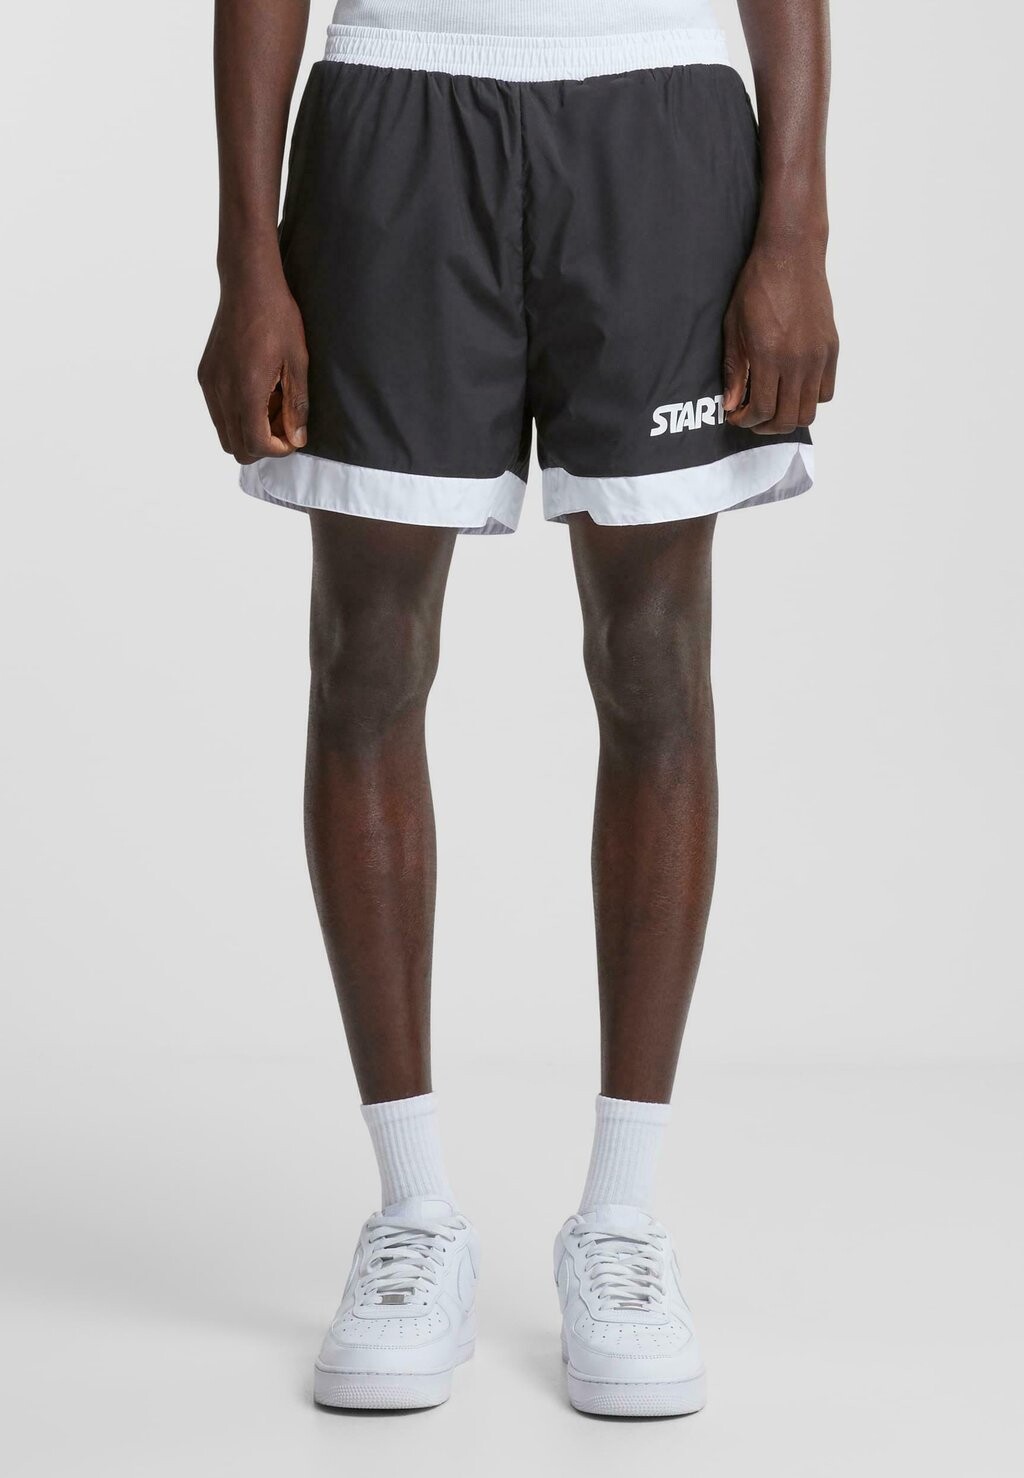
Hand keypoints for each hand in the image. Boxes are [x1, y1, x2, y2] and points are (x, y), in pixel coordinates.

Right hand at [198, 266, 308, 462]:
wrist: (248, 284)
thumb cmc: (277, 318)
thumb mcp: (298, 362)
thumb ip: (297, 405)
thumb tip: (297, 439)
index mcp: (246, 390)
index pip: (256, 444)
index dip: (278, 449)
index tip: (293, 436)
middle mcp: (221, 392)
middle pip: (237, 448)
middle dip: (263, 444)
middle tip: (284, 421)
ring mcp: (210, 384)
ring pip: (225, 433)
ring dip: (249, 430)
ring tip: (271, 405)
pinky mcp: (206, 374)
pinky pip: (218, 412)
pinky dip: (237, 415)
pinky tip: (257, 391)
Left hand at [722, 240, 838, 434]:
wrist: (791, 255)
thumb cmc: (757, 286)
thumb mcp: (734, 328)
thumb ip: (733, 370)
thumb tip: (732, 403)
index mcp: (769, 356)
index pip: (761, 410)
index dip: (746, 421)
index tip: (736, 415)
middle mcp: (797, 360)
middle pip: (787, 419)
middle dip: (765, 426)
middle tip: (752, 417)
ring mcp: (818, 356)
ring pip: (809, 411)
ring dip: (788, 416)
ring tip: (773, 406)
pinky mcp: (831, 349)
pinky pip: (825, 391)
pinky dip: (809, 399)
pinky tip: (792, 388)